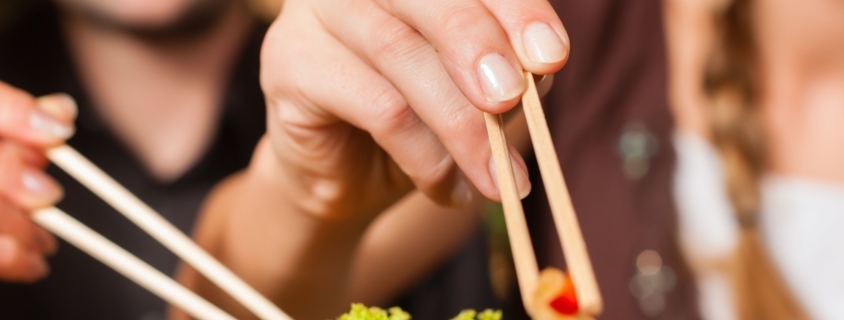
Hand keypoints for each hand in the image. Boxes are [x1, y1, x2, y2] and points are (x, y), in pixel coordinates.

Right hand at [258, 0, 568, 218]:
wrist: (347, 179)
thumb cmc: (422, 121)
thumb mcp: (477, 91)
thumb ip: (508, 68)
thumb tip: (537, 69)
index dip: (516, 8)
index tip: (553, 58)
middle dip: (482, 48)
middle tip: (512, 103)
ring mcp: (315, 12)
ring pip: (401, 54)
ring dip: (460, 125)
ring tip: (494, 178)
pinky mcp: (290, 62)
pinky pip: (375, 106)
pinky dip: (423, 154)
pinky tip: (445, 186)